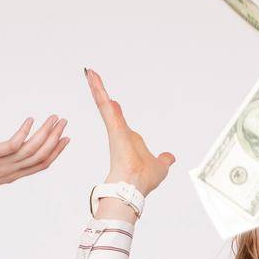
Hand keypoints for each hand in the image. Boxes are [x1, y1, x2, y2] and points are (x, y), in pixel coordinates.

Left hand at [0, 115, 70, 205]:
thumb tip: (2, 155)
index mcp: (12, 175)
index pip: (41, 164)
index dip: (56, 152)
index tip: (66, 138)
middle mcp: (11, 170)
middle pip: (41, 156)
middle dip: (55, 138)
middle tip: (64, 122)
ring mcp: (2, 164)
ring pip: (32, 150)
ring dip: (45, 133)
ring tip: (54, 118)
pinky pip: (13, 145)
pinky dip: (24, 132)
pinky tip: (30, 120)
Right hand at [85, 68, 174, 194]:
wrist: (135, 187)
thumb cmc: (143, 180)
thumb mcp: (160, 166)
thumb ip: (163, 159)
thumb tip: (169, 157)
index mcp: (128, 140)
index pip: (119, 120)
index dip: (114, 110)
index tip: (110, 102)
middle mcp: (119, 132)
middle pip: (108, 108)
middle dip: (100, 92)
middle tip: (92, 77)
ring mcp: (115, 128)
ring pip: (104, 104)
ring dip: (97, 87)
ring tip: (89, 72)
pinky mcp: (112, 125)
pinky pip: (104, 104)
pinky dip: (99, 90)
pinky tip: (92, 77)